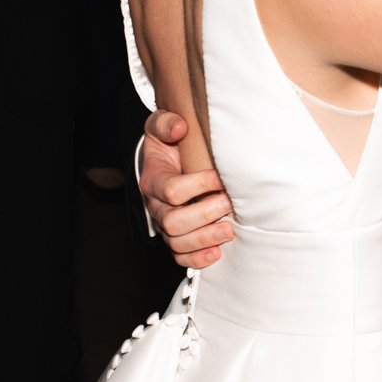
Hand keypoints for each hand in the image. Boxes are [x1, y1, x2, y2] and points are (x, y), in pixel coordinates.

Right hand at [140, 109, 232, 268]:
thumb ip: (165, 122)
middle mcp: (157, 206)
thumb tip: (179, 127)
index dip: (198, 185)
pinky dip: (198, 259)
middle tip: (228, 203)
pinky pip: (181, 257)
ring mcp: (166, 225)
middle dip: (204, 214)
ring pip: (177, 243)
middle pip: (173, 221)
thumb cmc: (169, 144)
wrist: (168, 161)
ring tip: (228, 230)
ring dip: (205, 238)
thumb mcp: (162, 126)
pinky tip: (217, 252)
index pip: (171, 190)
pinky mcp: (177, 238)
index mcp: (153, 180)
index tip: (219, 177)